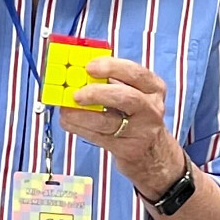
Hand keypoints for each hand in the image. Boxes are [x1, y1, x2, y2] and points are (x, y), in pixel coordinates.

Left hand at [61, 58, 185, 199]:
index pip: (135, 73)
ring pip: (108, 121)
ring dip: (81, 115)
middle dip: (97, 93)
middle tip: (77, 93)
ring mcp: (141, 131)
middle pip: (126, 97)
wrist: (153, 152)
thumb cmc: (137, 115)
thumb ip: (112, 80)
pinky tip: (69, 121)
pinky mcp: (128, 149)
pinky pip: (99, 137)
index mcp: (153, 88)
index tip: (89, 67)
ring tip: (66, 110)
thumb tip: (80, 71)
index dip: (111, 67)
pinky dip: (79, 128)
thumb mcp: (135, 92)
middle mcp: (150, 109)